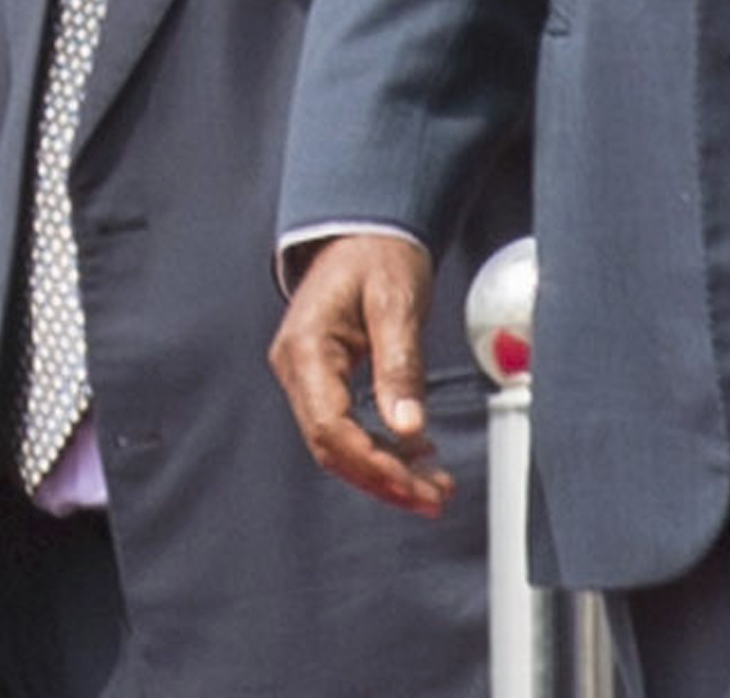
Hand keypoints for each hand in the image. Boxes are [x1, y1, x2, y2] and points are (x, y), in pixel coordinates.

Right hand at [269, 232, 452, 515]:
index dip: (372, 463)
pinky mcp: (325, 381)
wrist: (365, 229)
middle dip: (382, 479)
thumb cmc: (379, 254)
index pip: (330, 428)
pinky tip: (417, 455)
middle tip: (433, 499)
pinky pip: (348, 427)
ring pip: (340, 444)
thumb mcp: (397, 301)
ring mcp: (307, 378)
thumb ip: (400, 364)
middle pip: (332, 447)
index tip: (414, 485)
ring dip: (386, 471)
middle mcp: (296, 370)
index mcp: (305, 349)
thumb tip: (409, 428)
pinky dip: (382, 447)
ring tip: (433, 489)